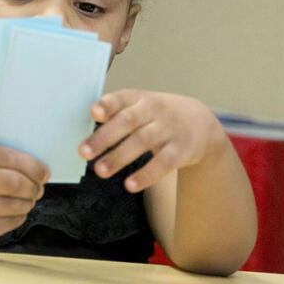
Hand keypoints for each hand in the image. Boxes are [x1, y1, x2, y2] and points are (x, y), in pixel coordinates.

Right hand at [0, 145, 47, 247]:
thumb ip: (0, 160)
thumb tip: (38, 169)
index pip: (8, 157)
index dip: (32, 165)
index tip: (44, 172)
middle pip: (16, 182)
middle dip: (34, 186)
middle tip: (38, 188)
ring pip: (17, 204)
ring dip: (28, 203)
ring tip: (24, 200)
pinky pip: (12, 222)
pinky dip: (18, 217)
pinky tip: (10, 213)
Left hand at [80, 89, 226, 192]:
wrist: (200, 122)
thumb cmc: (156, 115)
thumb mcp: (139, 105)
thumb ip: (114, 112)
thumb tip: (85, 121)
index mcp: (138, 98)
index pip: (120, 99)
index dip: (107, 105)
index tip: (93, 113)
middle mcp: (153, 111)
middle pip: (127, 122)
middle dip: (104, 138)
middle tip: (83, 152)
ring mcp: (169, 129)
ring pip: (142, 142)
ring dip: (119, 157)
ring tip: (100, 171)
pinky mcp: (182, 150)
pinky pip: (163, 163)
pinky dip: (146, 174)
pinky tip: (130, 185)